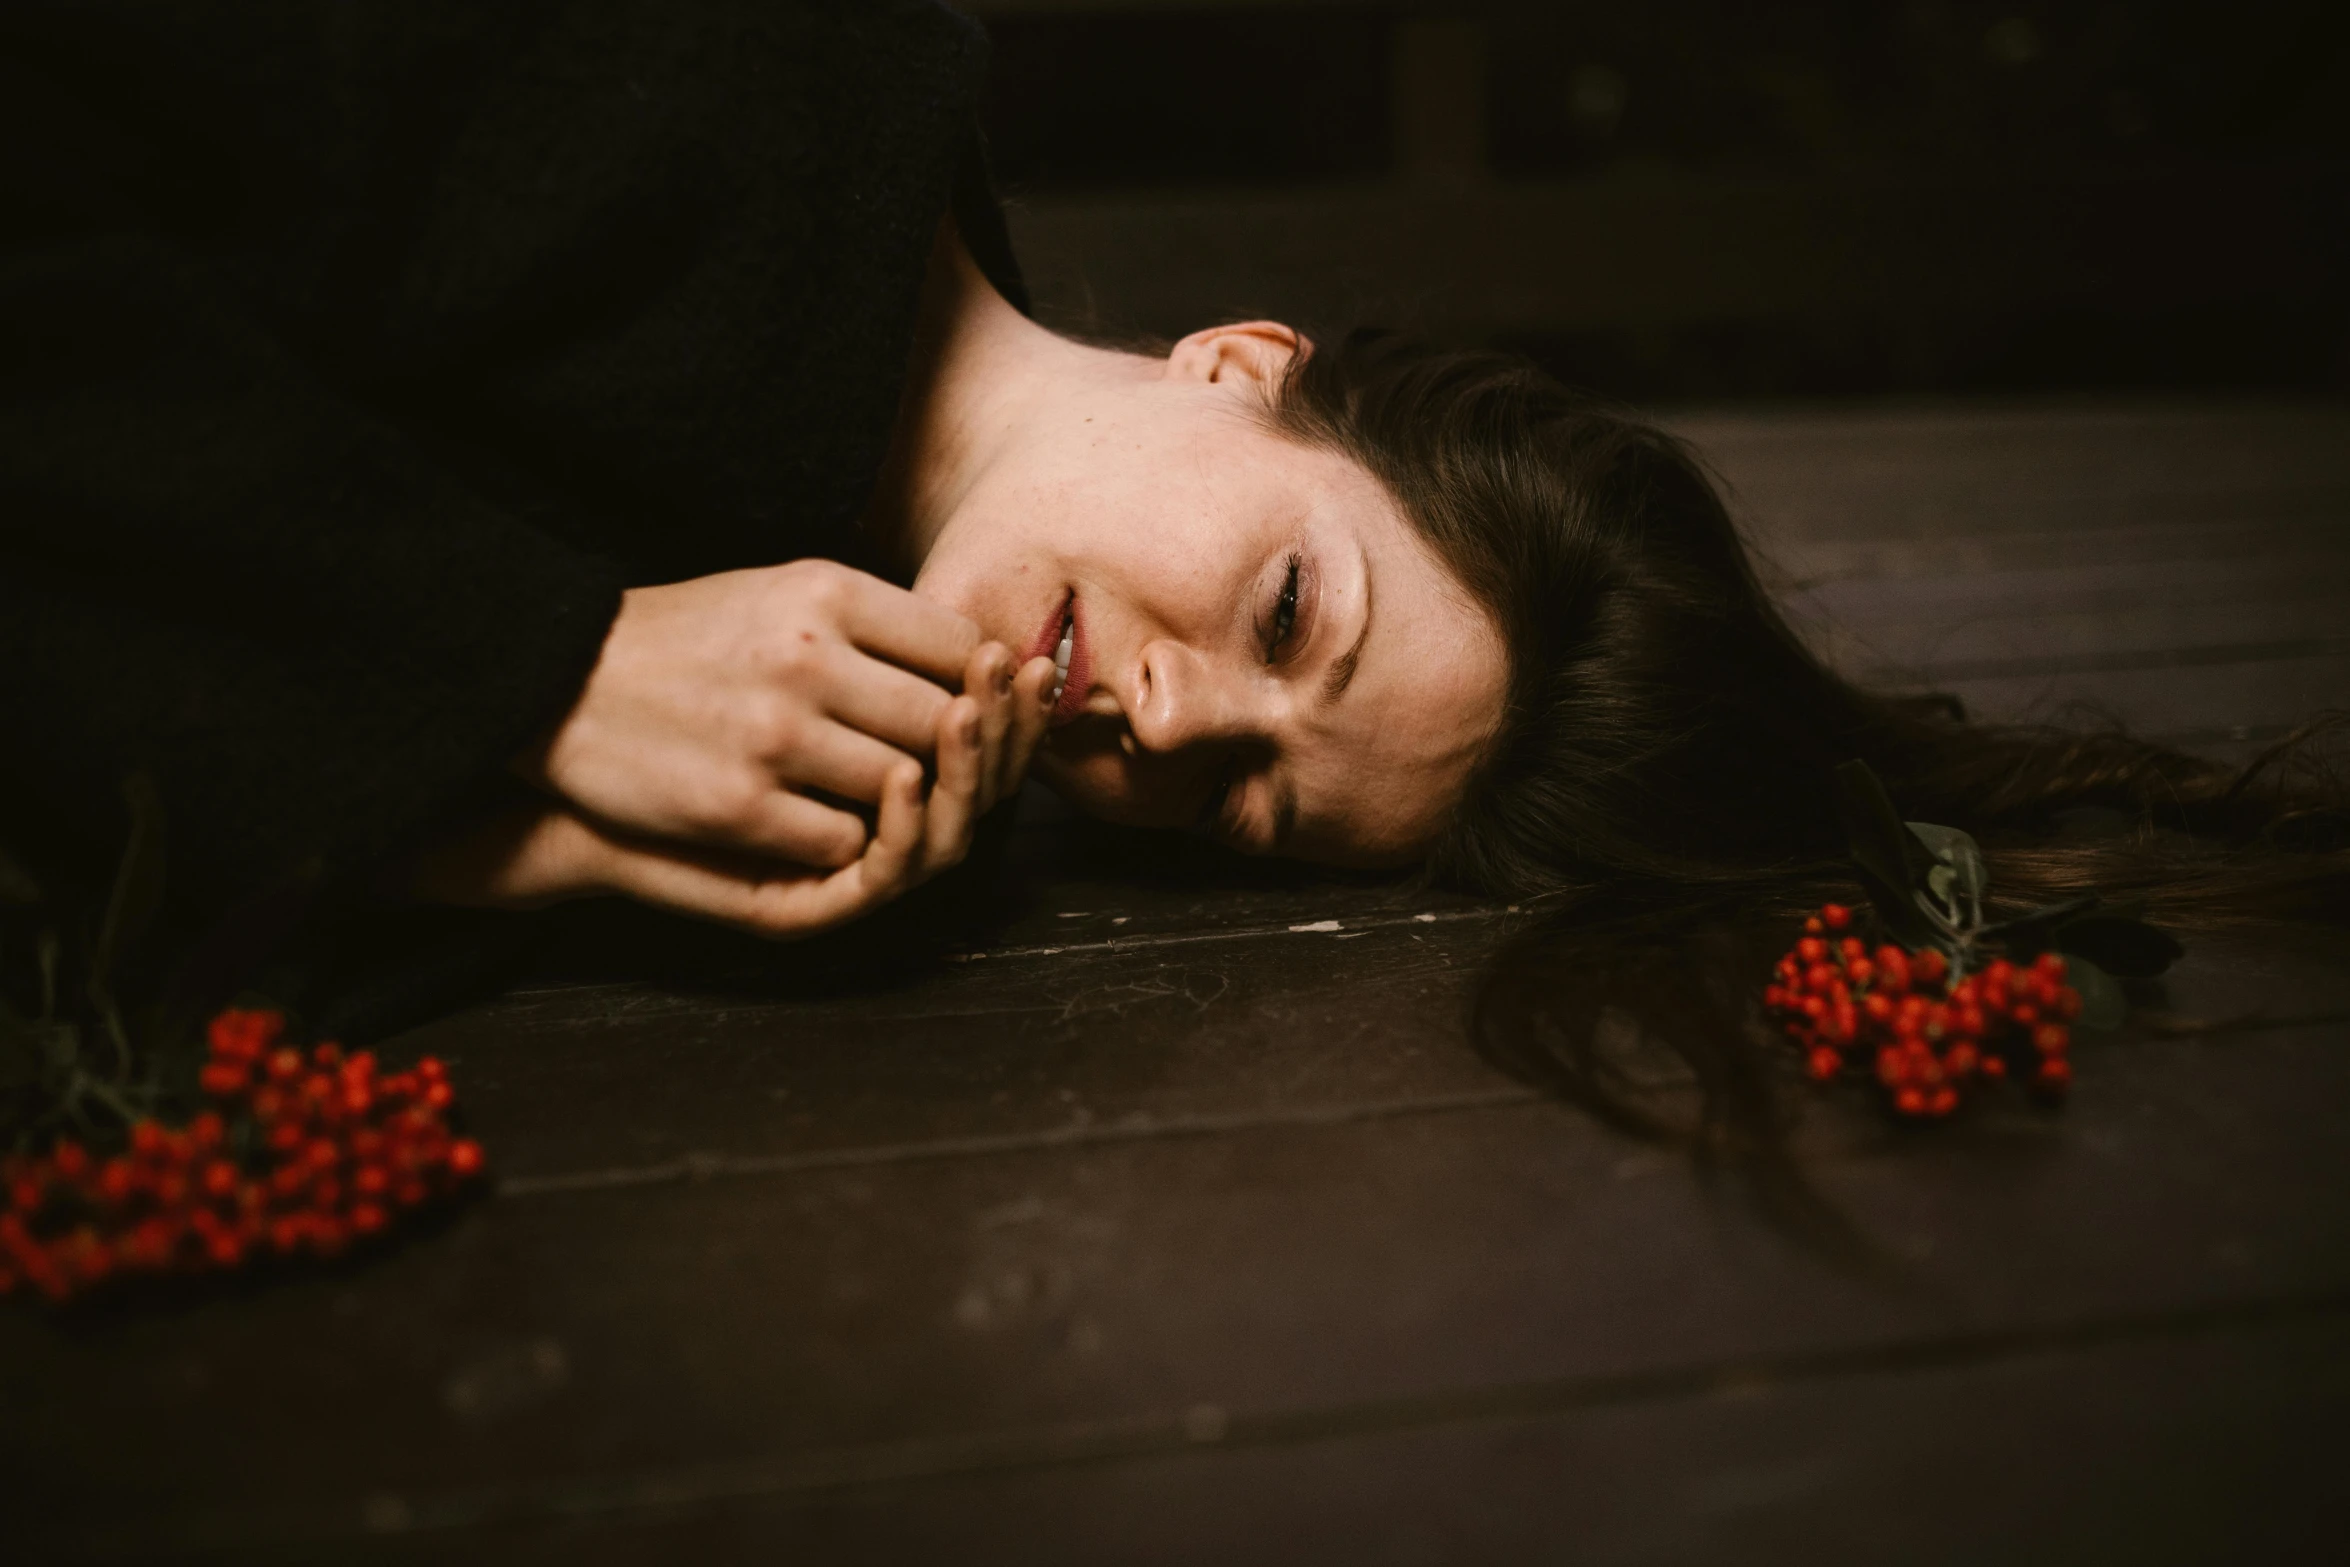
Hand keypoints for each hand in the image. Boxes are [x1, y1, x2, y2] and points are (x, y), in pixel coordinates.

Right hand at [416, 638, 1057, 935]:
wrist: (557, 677)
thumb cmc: (691, 639)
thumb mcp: (783, 593)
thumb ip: (877, 623)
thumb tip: (984, 658)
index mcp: (828, 592)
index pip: (964, 646)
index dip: (986, 688)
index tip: (978, 708)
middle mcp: (807, 656)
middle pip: (949, 724)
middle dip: (961, 756)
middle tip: (951, 769)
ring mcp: (774, 734)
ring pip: (904, 789)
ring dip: (904, 805)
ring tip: (880, 795)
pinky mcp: (739, 804)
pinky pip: (843, 841)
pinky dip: (845, 843)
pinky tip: (820, 822)